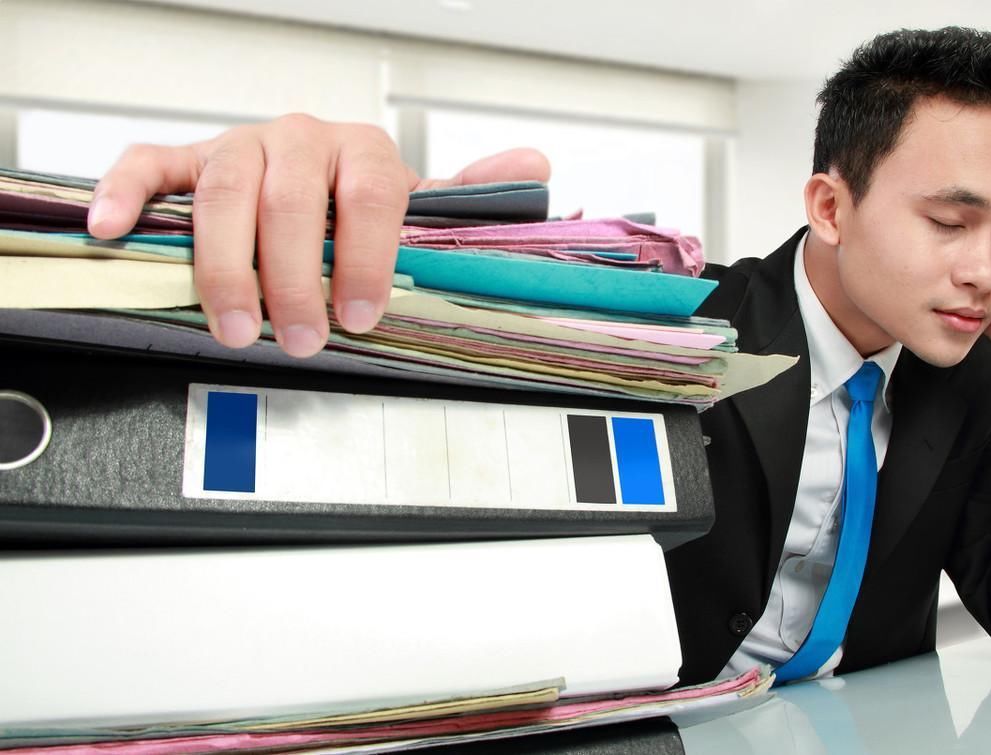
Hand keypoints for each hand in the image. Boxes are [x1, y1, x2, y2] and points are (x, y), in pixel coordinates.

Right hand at [88, 114, 549, 356]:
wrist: (314, 179)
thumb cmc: (362, 207)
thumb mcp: (422, 209)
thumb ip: (467, 199)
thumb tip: (535, 172)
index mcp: (365, 152)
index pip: (372, 196)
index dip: (368, 257)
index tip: (364, 314)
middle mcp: (303, 139)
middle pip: (292, 198)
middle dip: (297, 275)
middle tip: (302, 336)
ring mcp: (240, 146)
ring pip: (224, 190)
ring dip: (227, 262)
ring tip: (238, 324)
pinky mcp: (185, 159)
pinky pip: (147, 165)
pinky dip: (126, 194)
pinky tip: (115, 231)